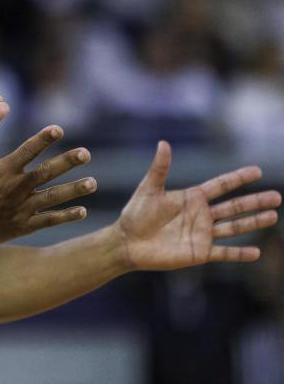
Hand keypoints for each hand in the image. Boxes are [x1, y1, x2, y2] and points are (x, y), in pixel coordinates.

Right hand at [0, 118, 95, 250]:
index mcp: (3, 170)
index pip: (28, 150)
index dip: (44, 138)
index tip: (59, 128)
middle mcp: (15, 188)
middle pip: (47, 172)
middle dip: (67, 162)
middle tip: (86, 153)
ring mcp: (21, 208)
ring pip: (53, 197)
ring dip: (74, 189)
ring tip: (93, 182)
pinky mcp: (23, 226)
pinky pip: (48, 220)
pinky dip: (66, 216)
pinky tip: (83, 210)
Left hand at [117, 141, 281, 269]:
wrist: (128, 242)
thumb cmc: (135, 214)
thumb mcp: (148, 189)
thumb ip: (159, 169)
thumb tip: (163, 143)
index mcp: (192, 198)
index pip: (220, 186)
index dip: (238, 179)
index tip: (257, 171)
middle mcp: (201, 215)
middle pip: (234, 206)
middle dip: (255, 201)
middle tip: (277, 197)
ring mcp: (202, 234)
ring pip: (234, 227)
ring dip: (253, 222)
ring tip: (272, 216)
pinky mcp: (199, 252)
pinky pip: (223, 253)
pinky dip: (239, 254)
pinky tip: (255, 252)